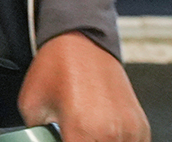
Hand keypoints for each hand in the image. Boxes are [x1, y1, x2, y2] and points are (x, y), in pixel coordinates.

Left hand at [17, 31, 149, 141]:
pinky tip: (100, 134)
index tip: (58, 139)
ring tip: (84, 133)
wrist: (82, 39)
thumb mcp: (31, 104)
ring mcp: (131, 132)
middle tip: (69, 134)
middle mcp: (112, 134)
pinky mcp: (141, 127)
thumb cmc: (58, 66)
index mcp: (84, 131)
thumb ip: (36, 135)